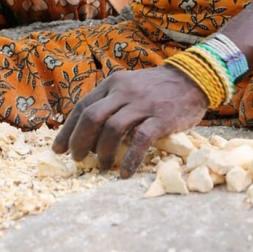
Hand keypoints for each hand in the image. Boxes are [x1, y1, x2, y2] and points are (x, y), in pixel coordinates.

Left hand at [53, 66, 208, 176]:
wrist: (193, 78)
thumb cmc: (158, 87)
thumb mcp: (130, 85)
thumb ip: (111, 101)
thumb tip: (89, 131)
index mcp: (114, 84)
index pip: (82, 106)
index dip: (67, 129)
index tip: (59, 149)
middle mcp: (124, 92)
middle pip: (92, 118)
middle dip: (79, 142)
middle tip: (78, 159)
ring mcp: (142, 104)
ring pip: (112, 129)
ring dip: (103, 152)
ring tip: (102, 166)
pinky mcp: (160, 118)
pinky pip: (140, 140)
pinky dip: (130, 159)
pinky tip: (125, 172)